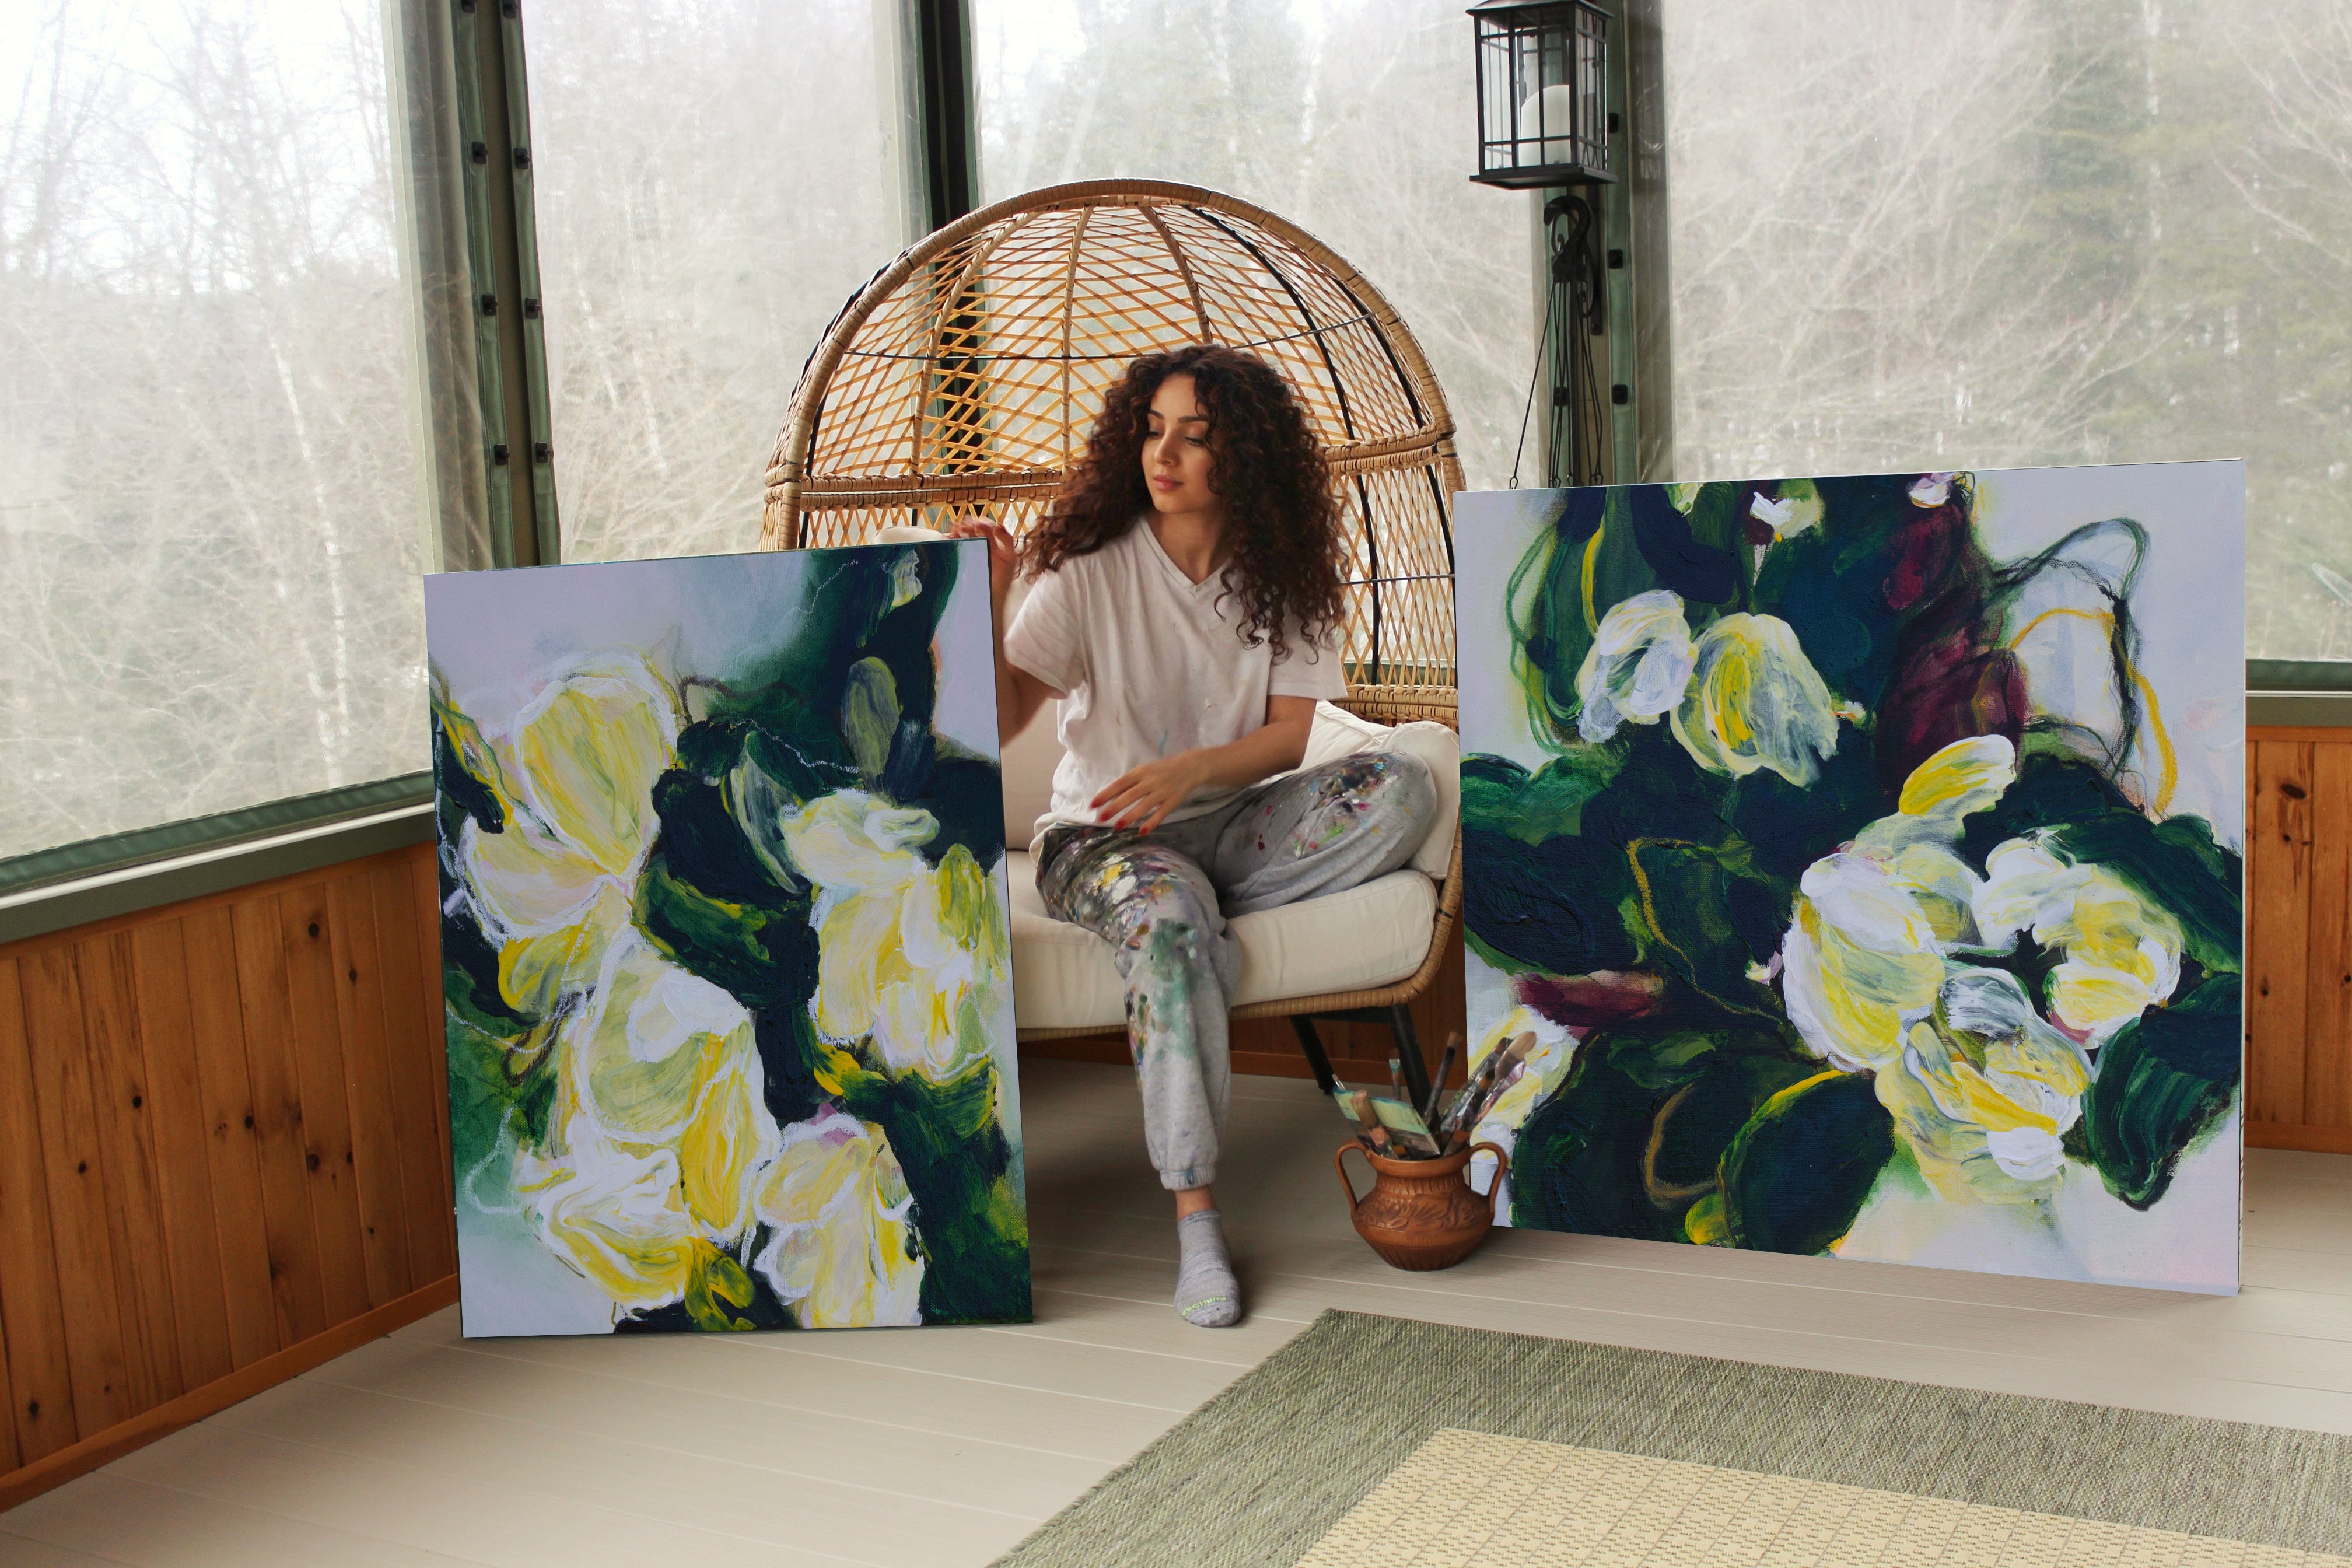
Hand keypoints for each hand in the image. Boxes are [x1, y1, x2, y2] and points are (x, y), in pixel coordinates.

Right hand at [950, 516, 1019, 603]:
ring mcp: (970, 553)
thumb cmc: (1001, 581)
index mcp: (993, 545)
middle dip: (969, 524)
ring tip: (957, 528)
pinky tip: (950, 536)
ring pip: (962, 536)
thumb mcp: (1010, 559)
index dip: (983, 523)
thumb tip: (998, 525)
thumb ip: (1007, 540)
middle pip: (973, 530)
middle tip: (967, 525)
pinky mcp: (960, 559)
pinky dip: (950, 538)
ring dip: (959, 529)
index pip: (987, 528)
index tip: (979, 523)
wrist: (989, 597)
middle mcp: (981, 548)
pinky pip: (953, 546)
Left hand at [1091, 751, 1216, 833]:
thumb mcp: (1145, 771)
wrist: (1191, 766)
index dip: (1106, 794)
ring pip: (1144, 806)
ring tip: (1117, 827)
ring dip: (1130, 817)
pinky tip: (1141, 832)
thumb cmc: (1162, 770)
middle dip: (1114, 807)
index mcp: (1141, 772)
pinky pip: (1161, 814)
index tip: (1093, 805)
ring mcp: (1162, 792)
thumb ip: (1130, 783)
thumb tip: (1110, 798)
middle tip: (1101, 818)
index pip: (1120, 784)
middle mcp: (1150, 781)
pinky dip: (1151, 823)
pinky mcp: (1173, 801)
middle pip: (1130, 795)